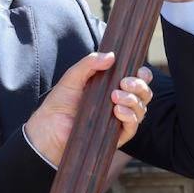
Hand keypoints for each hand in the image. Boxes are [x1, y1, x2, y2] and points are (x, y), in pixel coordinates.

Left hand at [23, 52, 153, 163]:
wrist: (48, 127)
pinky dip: (129, 116)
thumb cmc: (60, 102)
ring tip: (115, 96)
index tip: (139, 70)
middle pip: (144, 94)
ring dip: (133, 100)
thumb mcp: (73, 77)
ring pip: (141, 109)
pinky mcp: (116, 136)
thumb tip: (111, 56)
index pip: (137, 80)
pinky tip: (118, 111)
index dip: (143, 75)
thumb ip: (90, 63)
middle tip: (124, 82)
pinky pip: (132, 127)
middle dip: (139, 86)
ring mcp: (119, 120)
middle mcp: (120, 103)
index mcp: (113, 87)